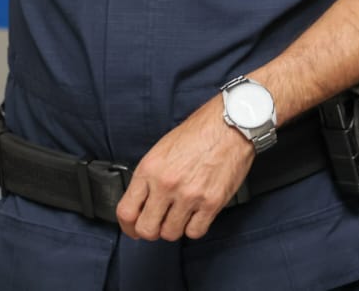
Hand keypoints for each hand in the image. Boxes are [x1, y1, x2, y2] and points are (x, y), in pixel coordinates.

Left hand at [116, 96, 252, 240]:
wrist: (231, 124)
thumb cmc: (200, 132)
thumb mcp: (162, 149)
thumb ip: (149, 178)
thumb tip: (142, 203)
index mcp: (150, 169)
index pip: (126, 211)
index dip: (128, 226)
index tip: (133, 229)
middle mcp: (167, 184)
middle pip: (146, 229)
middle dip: (151, 231)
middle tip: (158, 224)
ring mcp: (189, 195)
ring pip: (170, 233)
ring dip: (174, 228)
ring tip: (181, 214)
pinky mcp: (211, 202)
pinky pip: (195, 232)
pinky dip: (194, 227)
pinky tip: (196, 215)